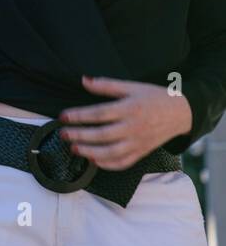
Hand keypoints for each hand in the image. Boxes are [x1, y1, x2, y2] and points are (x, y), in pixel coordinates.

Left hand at [60, 75, 193, 168]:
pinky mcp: (142, 152)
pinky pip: (124, 163)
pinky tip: (93, 160)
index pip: (100, 114)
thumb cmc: (154, 97)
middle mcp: (134, 128)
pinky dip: (107, 164)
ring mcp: (139, 142)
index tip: (63, 116)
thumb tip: (84, 80)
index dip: (79, 116)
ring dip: (90, 152)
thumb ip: (107, 85)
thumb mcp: (132, 86)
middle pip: (103, 135)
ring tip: (74, 148)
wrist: (182, 113)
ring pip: (112, 153)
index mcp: (130, 109)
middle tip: (63, 133)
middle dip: (80, 135)